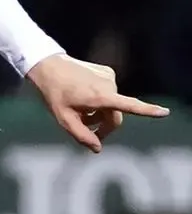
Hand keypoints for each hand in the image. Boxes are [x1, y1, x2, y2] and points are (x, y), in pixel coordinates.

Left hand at [27, 54, 168, 152]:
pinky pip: (108, 93)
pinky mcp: (107, 72)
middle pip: (115, 115)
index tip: (164, 112)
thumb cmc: (54, 93)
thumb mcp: (63, 119)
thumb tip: (98, 149)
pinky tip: (83, 98)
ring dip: (99, 113)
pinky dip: (100, 100)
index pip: (128, 106)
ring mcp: (109, 77)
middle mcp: (109, 85)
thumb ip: (81, 136)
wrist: (48, 65)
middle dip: (104, 126)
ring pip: (112, 104)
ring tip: (80, 112)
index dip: (147, 111)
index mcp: (100, 96)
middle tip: (89, 133)